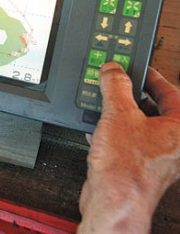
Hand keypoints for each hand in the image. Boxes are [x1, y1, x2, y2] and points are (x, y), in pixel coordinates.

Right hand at [78, 62, 179, 232]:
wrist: (113, 202)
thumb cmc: (127, 169)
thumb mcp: (118, 114)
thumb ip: (116, 86)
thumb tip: (113, 70)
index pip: (170, 91)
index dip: (150, 76)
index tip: (135, 68)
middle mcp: (174, 144)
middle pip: (154, 108)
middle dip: (131, 96)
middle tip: (116, 85)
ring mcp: (157, 157)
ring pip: (139, 125)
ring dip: (119, 114)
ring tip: (103, 105)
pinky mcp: (139, 167)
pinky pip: (127, 140)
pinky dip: (112, 132)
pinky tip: (97, 129)